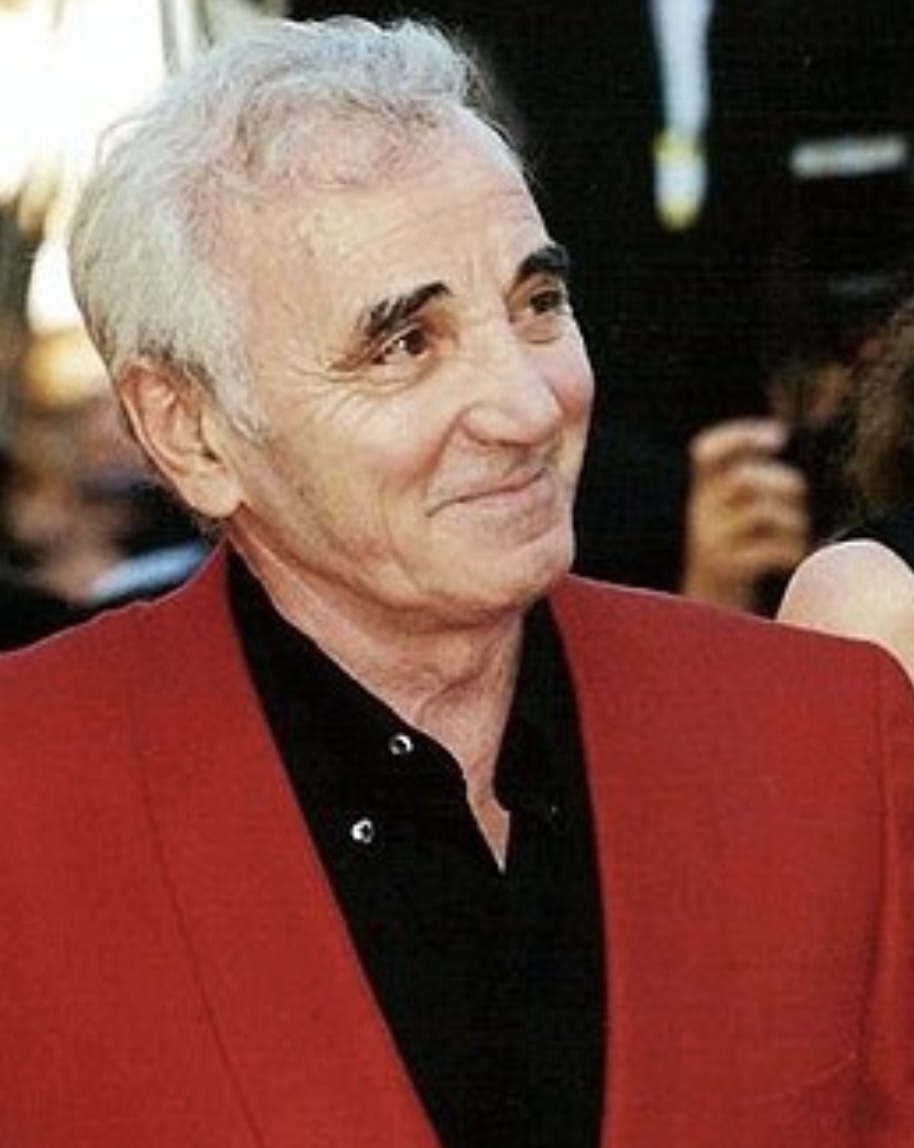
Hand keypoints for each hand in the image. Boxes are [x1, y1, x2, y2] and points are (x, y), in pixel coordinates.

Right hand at [681, 418, 810, 611]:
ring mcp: (711, 541)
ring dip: (793, 520)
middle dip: (784, 483)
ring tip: (799, 532)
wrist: (710, 608)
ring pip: (761, 512)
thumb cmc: (735, 550)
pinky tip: (794, 555)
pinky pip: (769, 549)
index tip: (779, 437)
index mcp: (702, 491)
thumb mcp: (729, 510)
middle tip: (799, 498)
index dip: (741, 436)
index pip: (706, 451)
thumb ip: (748, 474)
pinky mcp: (727, 569)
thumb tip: (780, 431)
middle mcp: (700, 512)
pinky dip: (791, 550)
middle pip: (745, 478)